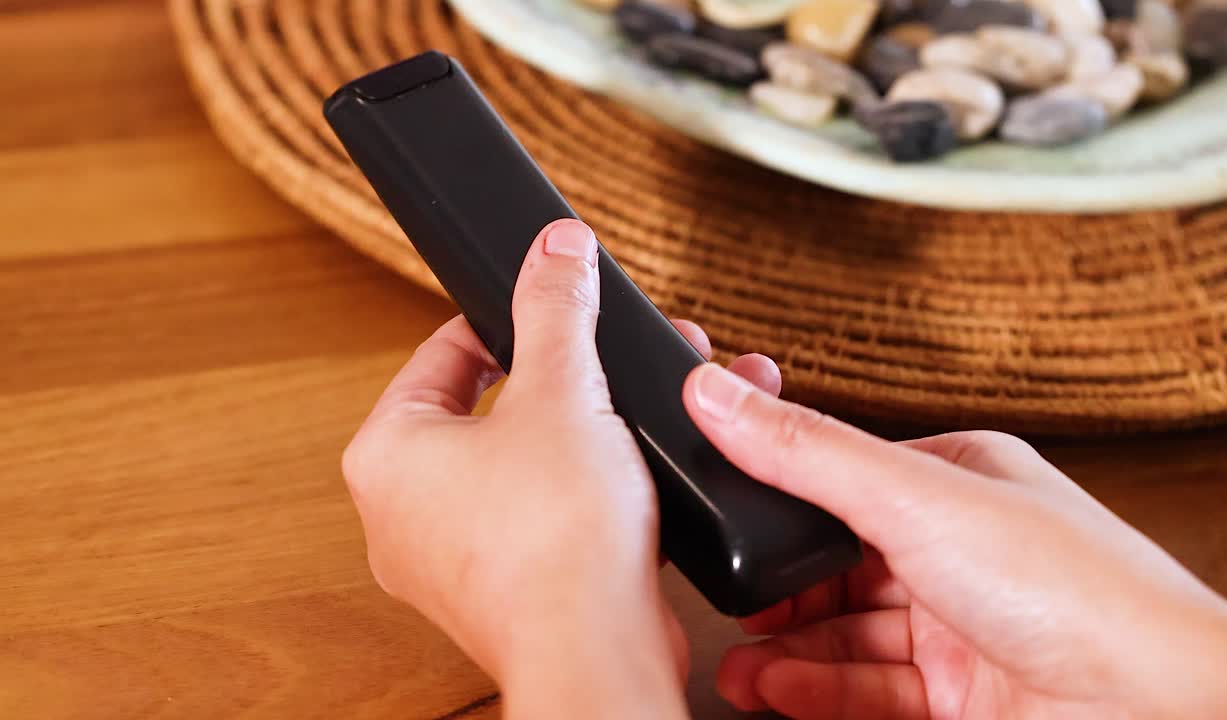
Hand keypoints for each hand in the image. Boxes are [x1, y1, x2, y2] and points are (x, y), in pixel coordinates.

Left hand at [340, 219, 780, 717]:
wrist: (597, 651)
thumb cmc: (556, 539)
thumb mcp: (563, 390)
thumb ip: (556, 307)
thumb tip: (554, 248)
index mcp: (386, 454)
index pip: (442, 353)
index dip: (504, 320)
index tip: (548, 307)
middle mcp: (400, 514)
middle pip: (483, 410)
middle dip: (559, 379)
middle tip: (600, 363)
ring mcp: (447, 562)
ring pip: (515, 468)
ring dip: (575, 435)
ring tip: (622, 417)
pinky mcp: (499, 595)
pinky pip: (534, 521)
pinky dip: (577, 494)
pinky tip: (623, 480)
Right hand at [683, 365, 1226, 719]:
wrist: (1156, 712)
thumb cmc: (1077, 592)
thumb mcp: (914, 498)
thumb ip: (804, 454)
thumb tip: (717, 395)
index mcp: (962, 482)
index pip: (847, 486)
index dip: (784, 511)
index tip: (730, 527)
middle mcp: (963, 553)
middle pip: (842, 571)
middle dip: (780, 598)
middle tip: (730, 610)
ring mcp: (965, 629)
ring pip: (850, 638)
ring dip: (788, 655)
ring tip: (740, 670)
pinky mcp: (964, 698)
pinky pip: (871, 691)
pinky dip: (819, 693)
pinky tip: (779, 692)